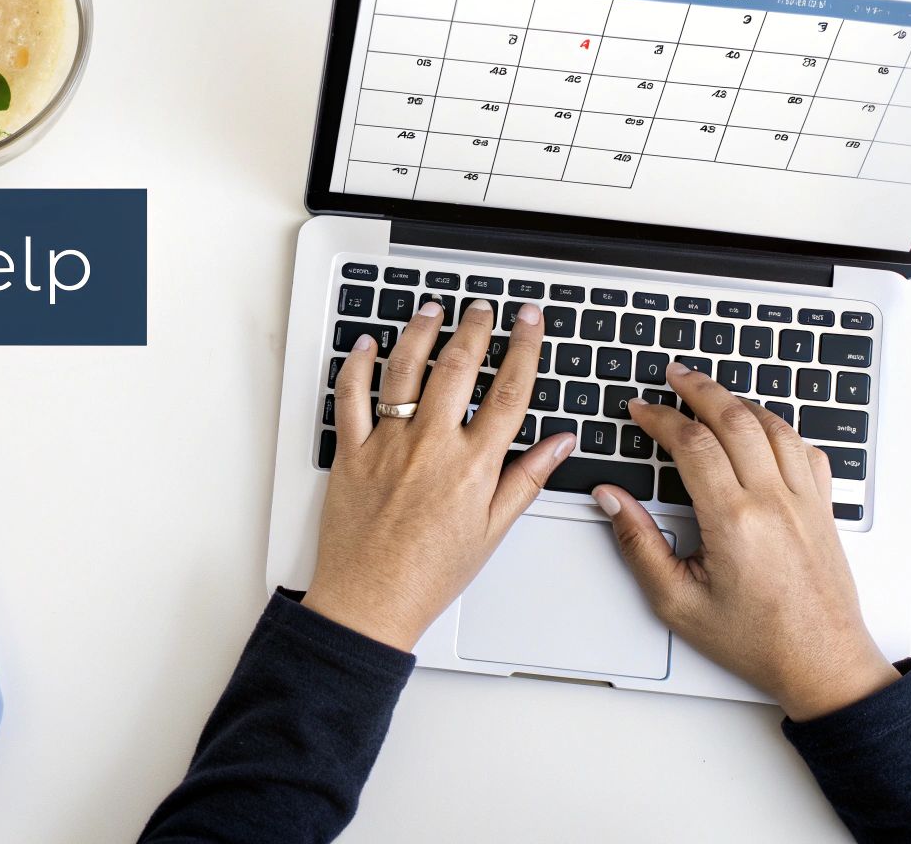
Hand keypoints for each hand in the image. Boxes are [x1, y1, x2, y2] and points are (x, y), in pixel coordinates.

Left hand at [304, 298, 575, 650]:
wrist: (370, 603)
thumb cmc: (429, 575)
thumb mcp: (492, 531)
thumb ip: (527, 479)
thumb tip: (560, 443)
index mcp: (472, 465)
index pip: (508, 391)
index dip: (524, 348)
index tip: (529, 321)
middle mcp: (431, 445)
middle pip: (457, 366)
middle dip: (474, 328)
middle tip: (482, 307)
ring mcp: (387, 445)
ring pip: (404, 370)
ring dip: (420, 332)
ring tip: (432, 310)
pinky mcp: (350, 453)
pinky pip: (350, 397)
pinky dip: (356, 365)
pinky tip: (366, 345)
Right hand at [595, 363, 896, 719]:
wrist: (822, 663)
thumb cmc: (755, 640)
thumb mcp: (677, 602)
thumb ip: (638, 544)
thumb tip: (612, 499)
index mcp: (734, 521)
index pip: (693, 444)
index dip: (661, 418)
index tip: (640, 410)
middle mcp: (774, 501)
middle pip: (735, 418)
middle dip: (700, 389)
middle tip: (674, 376)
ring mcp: (804, 501)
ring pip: (774, 426)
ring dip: (739, 401)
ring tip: (712, 393)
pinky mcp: (823, 509)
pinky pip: (806, 449)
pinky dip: (780, 427)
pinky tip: (763, 428)